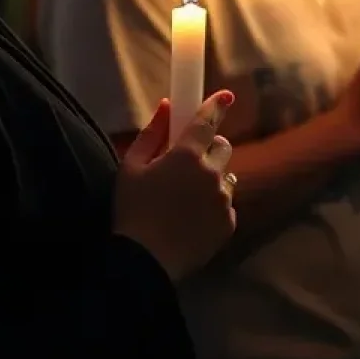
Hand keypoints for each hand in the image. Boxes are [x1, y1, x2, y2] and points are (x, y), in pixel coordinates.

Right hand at [113, 91, 237, 281]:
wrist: (145, 262)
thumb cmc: (132, 209)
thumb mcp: (131, 166)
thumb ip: (151, 132)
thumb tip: (167, 105)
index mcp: (186, 155)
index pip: (207, 122)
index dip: (217, 106)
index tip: (227, 96)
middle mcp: (211, 174)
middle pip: (222, 147)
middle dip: (209, 147)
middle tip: (189, 160)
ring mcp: (223, 201)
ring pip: (227, 176)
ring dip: (213, 177)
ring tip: (189, 195)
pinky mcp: (228, 224)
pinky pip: (227, 203)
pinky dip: (214, 203)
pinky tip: (193, 216)